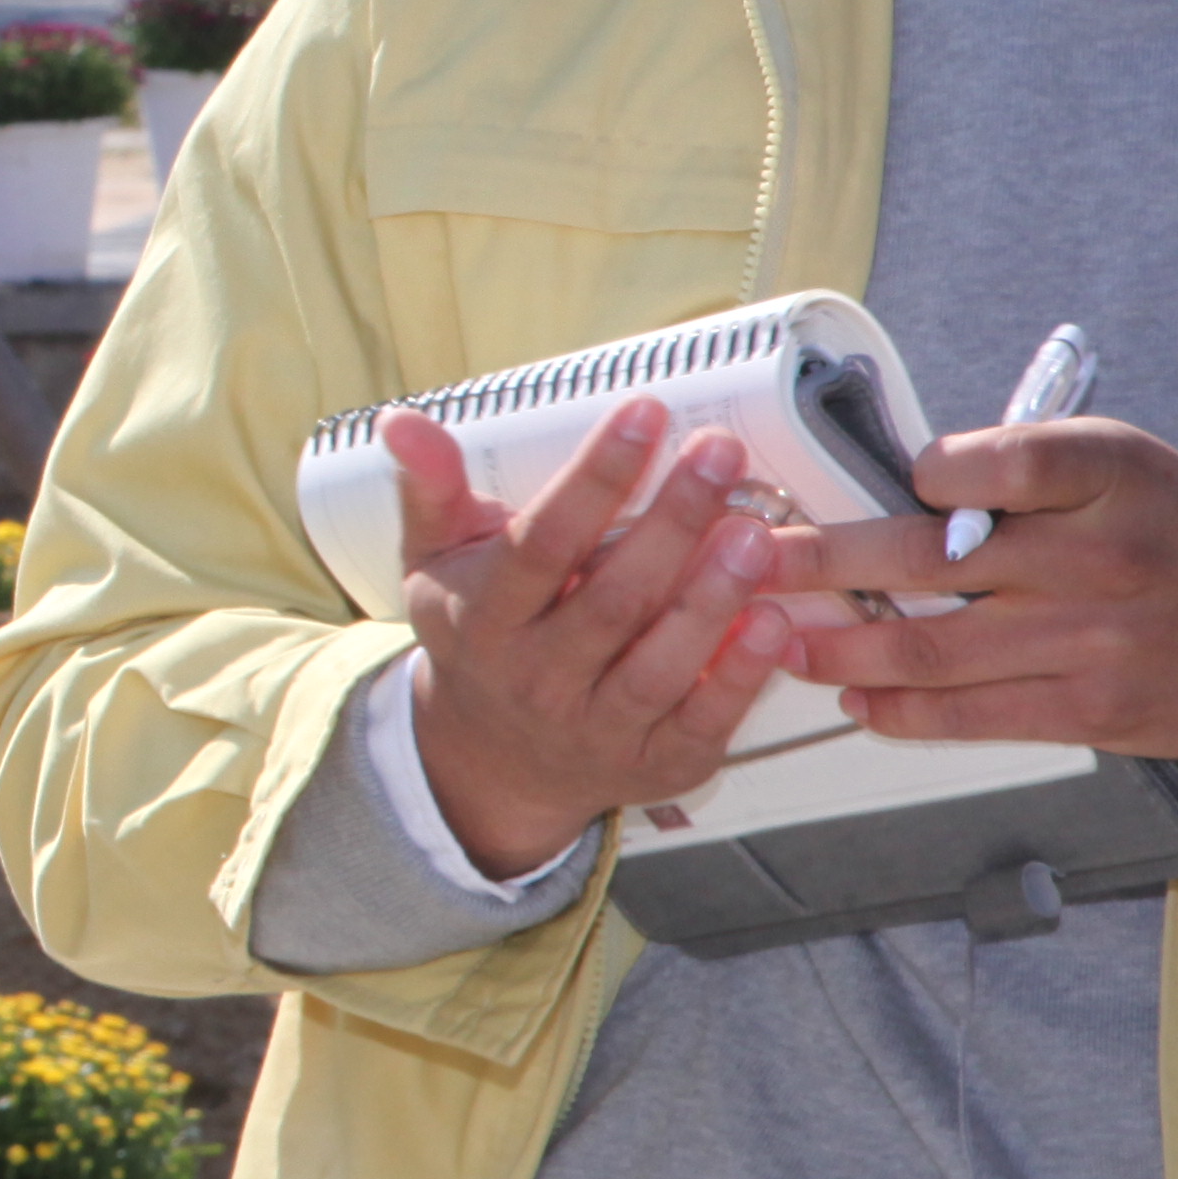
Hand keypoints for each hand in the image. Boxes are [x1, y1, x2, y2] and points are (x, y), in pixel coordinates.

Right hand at [386, 399, 797, 880]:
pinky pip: (702, 721)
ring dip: (713, 598)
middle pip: (612, 601)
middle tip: (720, 453)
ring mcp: (596, 729)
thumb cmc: (480, 635)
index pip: (541, 545)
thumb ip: (431, 488)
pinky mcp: (656, 765)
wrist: (493, 760)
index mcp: (483, 620)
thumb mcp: (438, 561)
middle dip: (672, 523)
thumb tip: (401, 419)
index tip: (644, 413)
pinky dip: (740, 674)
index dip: (594, 479)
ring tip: (756, 531)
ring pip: (659, 664)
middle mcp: (535, 679)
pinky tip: (775, 620)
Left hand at [762, 416, 1177, 756]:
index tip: (893, 478)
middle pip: (931, 558)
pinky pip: (970, 715)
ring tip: (779, 638)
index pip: (1002, 462)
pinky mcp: (1092, 709)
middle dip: (821, 562)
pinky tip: (854, 695)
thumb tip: (899, 489)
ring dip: (838, 647)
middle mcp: (1102, 557)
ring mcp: (1095, 640)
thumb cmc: (1173, 532)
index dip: (935, 468)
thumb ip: (1021, 471)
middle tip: (750, 559)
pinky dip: (897, 709)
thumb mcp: (1120, 468)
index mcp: (1109, 478)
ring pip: (932, 647)